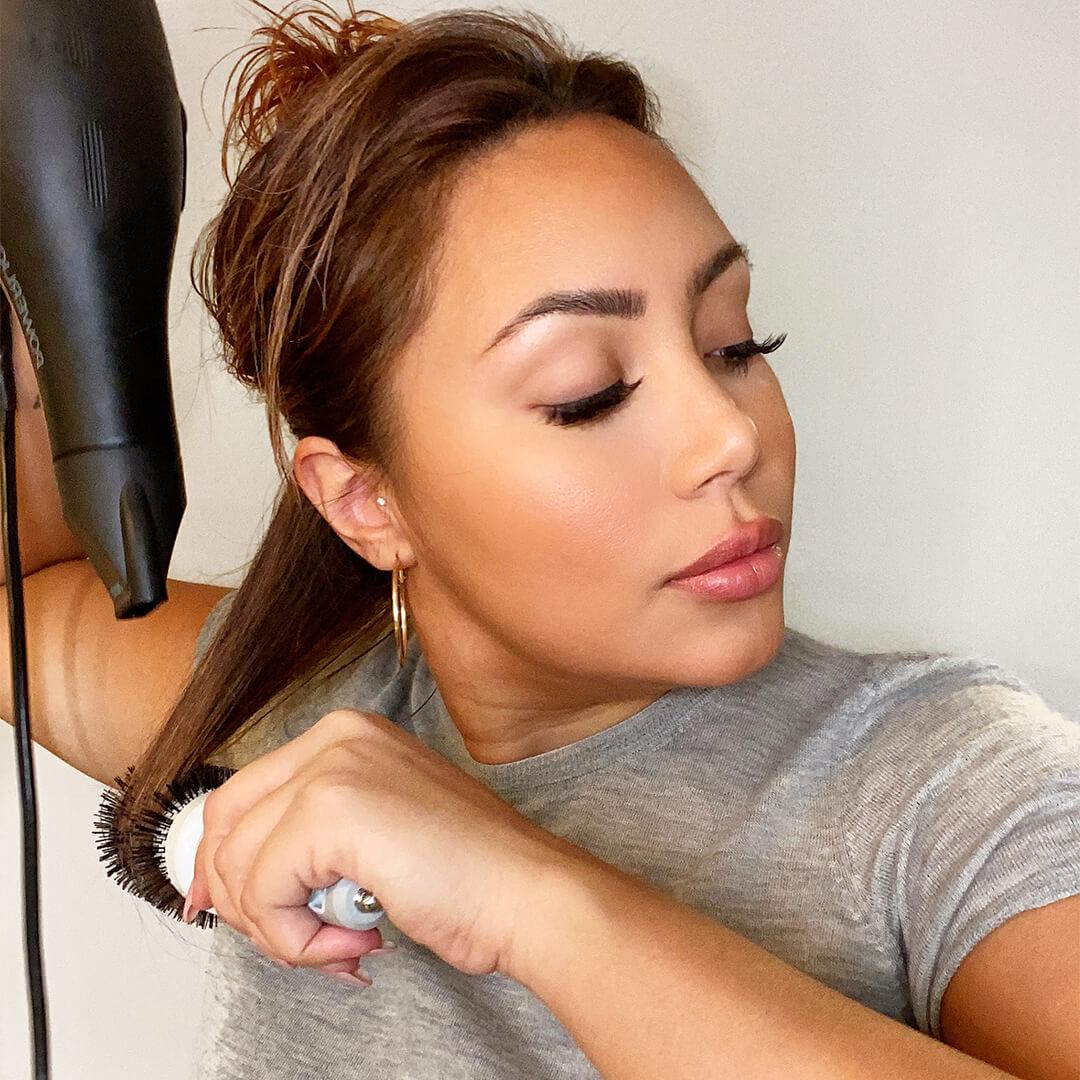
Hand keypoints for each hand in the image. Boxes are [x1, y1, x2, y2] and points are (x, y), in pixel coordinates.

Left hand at [184, 708, 575, 982]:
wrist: (524, 891)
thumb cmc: (467, 874)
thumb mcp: (375, 832)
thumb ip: (308, 841)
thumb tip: (232, 882)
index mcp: (345, 734)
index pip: (242, 797)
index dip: (224, 864)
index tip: (233, 912)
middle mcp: (334, 737)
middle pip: (225, 826)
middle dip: (244, 901)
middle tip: (296, 941)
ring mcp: (331, 766)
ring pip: (239, 866)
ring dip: (278, 929)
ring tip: (338, 944)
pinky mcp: (329, 808)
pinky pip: (264, 891)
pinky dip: (295, 939)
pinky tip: (353, 941)